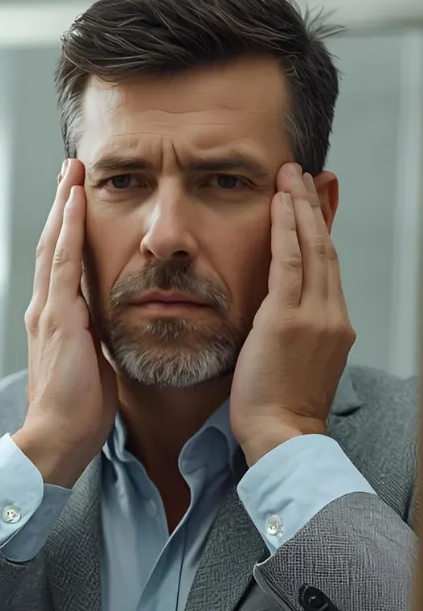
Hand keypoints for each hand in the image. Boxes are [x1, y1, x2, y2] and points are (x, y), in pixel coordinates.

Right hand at [13, 158, 117, 487]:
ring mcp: (48, 311)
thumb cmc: (78, 414)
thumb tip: (106, 336)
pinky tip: (73, 203)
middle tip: (70, 170)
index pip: (59, 265)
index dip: (67, 231)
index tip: (76, 200)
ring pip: (52, 245)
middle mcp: (44, 310)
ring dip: (62, 206)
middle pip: (50, 244)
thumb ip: (95, 345)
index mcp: (54, 322)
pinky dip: (66, 230)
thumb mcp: (93, 368)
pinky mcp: (58, 317)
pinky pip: (62, 263)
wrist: (58, 438)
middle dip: (60, 206)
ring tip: (71, 172)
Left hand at [230, 163, 354, 465]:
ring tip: (289, 177)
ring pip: (311, 249)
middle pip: (325, 249)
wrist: (282, 435)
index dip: (320, 231)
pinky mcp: (288, 320)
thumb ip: (290, 331)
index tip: (312, 203)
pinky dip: (284, 230)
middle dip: (314, 208)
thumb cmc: (278, 408)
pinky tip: (279, 204)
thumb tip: (276, 312)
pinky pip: (288, 263)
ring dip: (299, 208)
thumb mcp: (293, 361)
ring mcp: (314, 316)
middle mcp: (332, 315)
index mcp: (334, 326)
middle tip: (303, 174)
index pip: (328, 267)